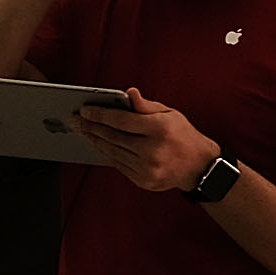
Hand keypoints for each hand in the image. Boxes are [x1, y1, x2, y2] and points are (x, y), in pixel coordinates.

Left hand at [71, 89, 218, 194]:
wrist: (198, 166)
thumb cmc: (183, 135)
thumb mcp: (169, 113)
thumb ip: (146, 105)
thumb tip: (129, 93)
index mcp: (159, 129)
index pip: (121, 121)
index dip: (100, 115)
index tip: (85, 110)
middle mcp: (152, 150)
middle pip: (113, 137)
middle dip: (92, 127)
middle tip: (77, 120)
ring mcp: (147, 168)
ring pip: (112, 152)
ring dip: (95, 141)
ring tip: (85, 131)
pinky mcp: (143, 180)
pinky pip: (118, 165)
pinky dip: (107, 154)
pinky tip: (100, 145)